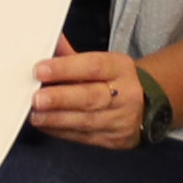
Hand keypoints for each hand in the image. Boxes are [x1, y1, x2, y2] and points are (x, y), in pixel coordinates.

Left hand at [29, 47, 152, 149]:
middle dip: (60, 99)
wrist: (146, 106)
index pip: (93, 66)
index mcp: (120, 68)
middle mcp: (125, 94)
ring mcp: (121, 119)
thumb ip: (72, 56)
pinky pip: (84, 137)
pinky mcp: (114, 139)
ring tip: (36, 115)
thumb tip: (48, 42)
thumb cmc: (116, 82)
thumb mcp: (102, 63)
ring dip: (56, 119)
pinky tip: (46, 126)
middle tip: (37, 98)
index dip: (65, 68)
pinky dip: (61, 131)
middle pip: (90, 97)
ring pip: (86, 121)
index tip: (40, 70)